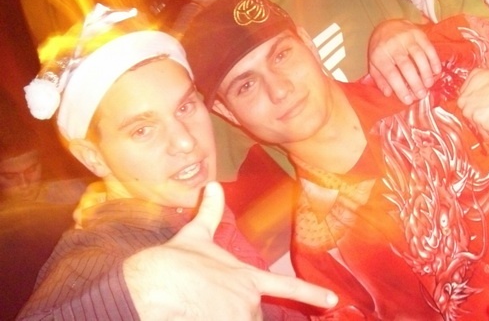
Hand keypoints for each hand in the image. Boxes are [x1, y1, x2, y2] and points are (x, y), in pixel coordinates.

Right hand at [125, 182, 337, 319]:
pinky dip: (211, 320)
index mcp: (247, 277)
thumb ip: (210, 213)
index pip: (288, 285)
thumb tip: (213, 184)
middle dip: (234, 310)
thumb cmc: (173, 262)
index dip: (312, 293)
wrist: (153, 286)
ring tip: (198, 308)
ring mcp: (239, 317)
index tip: (332, 299)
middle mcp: (249, 300)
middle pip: (251, 313)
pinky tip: (197, 313)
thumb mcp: (195, 235)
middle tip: (206, 301)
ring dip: (221, 316)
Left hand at [368, 19, 441, 103]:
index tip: (408, 100)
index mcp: (380, 54)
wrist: (388, 25)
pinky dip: (434, 60)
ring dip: (426, 72)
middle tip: (421, 94)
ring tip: (429, 85)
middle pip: (406, 66)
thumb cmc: (381, 49)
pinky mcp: (419, 33)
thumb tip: (388, 94)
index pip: (391, 74)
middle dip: (415, 82)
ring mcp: (407, 38)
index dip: (400, 88)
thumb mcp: (374, 64)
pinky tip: (436, 71)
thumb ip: (380, 79)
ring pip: (419, 56)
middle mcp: (393, 45)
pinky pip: (428, 47)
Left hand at [457, 66, 488, 140]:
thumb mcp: (476, 74)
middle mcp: (468, 111)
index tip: (488, 111)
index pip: (469, 113)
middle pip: (477, 124)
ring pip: (486, 132)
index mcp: (462, 100)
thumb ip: (467, 87)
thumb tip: (464, 93)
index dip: (481, 112)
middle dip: (488, 121)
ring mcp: (478, 120)